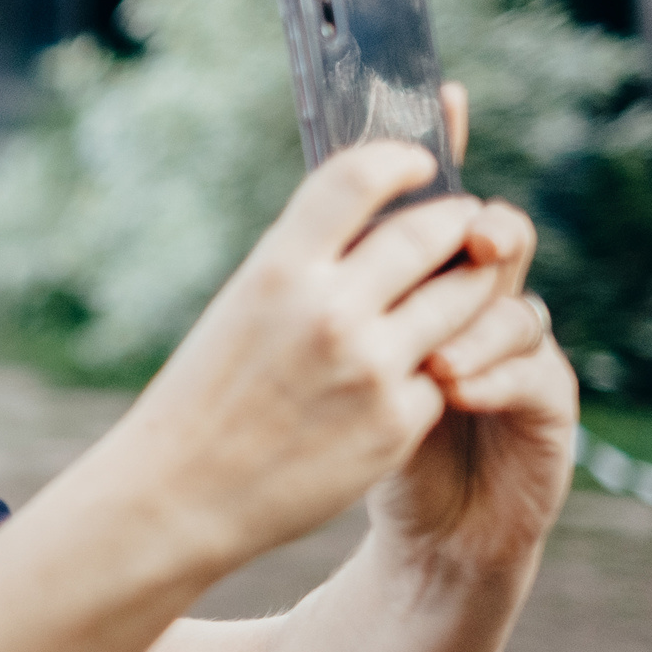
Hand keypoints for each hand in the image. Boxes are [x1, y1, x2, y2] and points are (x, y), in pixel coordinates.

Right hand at [118, 142, 509, 569]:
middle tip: (465, 223)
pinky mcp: (397, 421)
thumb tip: (376, 218)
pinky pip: (449, 369)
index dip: (401, 158)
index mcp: (277, 270)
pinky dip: (442, 362)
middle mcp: (329, 310)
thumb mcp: (241, 307)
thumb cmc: (205, 394)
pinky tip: (422, 366)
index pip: (360, 178)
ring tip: (463, 284)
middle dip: (459, 221)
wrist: (180, 493)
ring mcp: (370, 367)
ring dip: (472, 283)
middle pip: (432, 232)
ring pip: (463, 297)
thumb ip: (305, 263)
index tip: (420, 161)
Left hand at [369, 94, 576, 569]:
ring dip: (475, 319)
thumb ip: (324, 292)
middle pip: (489, 237)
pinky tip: (455, 386)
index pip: (433, 202)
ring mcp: (515, 352)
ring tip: (432, 359)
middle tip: (464, 234)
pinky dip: (497, 374)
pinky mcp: (546, 407)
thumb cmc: (351, 449)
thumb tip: (291, 221)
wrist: (412, 534)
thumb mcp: (323, 364)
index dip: (442, 151)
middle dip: (475, 229)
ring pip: (516, 302)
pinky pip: (537, 372)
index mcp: (416, 282)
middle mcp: (474, 305)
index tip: (442, 103)